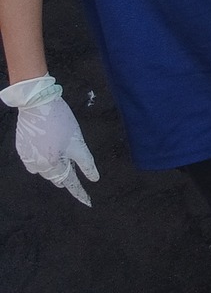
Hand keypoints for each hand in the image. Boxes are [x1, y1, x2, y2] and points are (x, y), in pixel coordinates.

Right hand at [3, 77, 98, 206]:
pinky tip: (49, 147)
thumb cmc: (61, 122)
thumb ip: (85, 163)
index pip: (70, 183)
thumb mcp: (78, 143)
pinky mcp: (21, 148)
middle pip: (57, 176)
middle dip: (67, 176)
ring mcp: (27, 158)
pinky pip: (34, 160)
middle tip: (76, 171)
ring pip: (45, 169)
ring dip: (55, 166)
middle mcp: (38, 166)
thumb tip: (94, 179)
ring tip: (63, 155)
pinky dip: (44, 158)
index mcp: (53, 165)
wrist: (36, 104)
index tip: (89, 203)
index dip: (80, 192)